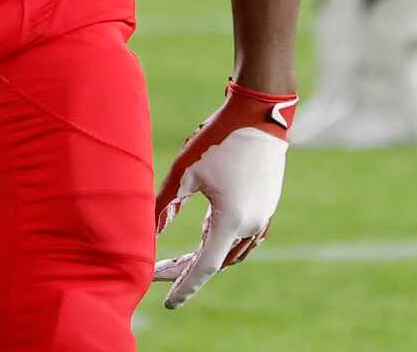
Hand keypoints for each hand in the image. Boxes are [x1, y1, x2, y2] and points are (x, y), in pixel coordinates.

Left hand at [153, 83, 295, 309]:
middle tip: (157, 275)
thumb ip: (165, 204)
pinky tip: (203, 235)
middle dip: (184, 270)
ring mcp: (262, 217)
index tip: (166, 302)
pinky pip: (242, 236)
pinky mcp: (266, 205)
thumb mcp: (185, 171)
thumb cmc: (219, 139)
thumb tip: (150, 231)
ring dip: (204, 257)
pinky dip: (221, 242)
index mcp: (231, 221)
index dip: (182, 287)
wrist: (259, 113)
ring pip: (230, 251)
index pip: (203, 268)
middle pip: (214, 261)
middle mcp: (251, 225)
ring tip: (176, 261)